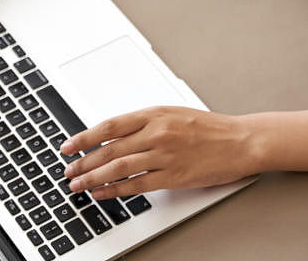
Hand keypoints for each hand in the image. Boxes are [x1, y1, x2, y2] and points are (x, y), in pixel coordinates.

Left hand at [61, 107, 257, 198]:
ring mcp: (165, 155)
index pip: (109, 126)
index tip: (67, 146)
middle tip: (68, 171)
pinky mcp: (173, 176)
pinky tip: (102, 193)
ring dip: (93, 178)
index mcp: (155, 114)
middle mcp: (157, 133)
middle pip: (109, 149)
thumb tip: (113, 135)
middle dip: (83, 162)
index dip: (84, 137)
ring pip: (118, 168)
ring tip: (78, 185)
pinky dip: (115, 191)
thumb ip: (145, 122)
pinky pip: (137, 185)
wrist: (241, 140)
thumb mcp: (174, 114)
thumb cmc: (209, 128)